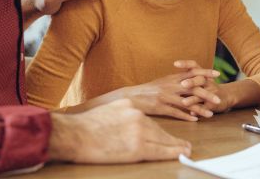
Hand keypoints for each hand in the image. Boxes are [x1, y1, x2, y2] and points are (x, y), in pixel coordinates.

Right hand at [49, 99, 190, 162]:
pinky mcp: (137, 147)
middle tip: (185, 145)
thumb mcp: (109, 111)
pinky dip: (172, 153)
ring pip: (163, 139)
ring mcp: (139, 131)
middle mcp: (138, 115)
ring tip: (185, 150)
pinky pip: (159, 150)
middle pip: (160, 129)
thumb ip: (123, 115)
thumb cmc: (85, 127)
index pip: (151, 119)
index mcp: (130, 106)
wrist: (74, 135)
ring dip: (176, 146)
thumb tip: (130, 124)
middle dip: (173, 139)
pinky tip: (180, 154)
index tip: (170, 134)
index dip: (162, 129)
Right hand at [123, 66, 220, 120]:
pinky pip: (176, 113)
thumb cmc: (149, 89)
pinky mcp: (161, 107)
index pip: (192, 72)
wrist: (132, 96)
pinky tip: (195, 120)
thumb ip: (177, 79)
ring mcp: (166, 96)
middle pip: (193, 88)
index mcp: (172, 77)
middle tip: (218, 99)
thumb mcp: (164, 81)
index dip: (205, 73)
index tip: (217, 74)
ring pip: (187, 103)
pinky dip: (186, 116)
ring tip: (210, 114)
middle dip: (207, 94)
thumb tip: (190, 77)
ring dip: (200, 109)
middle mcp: (171, 85)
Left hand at [175, 60, 233, 114]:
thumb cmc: (207, 87)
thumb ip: (187, 77)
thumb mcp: (200, 79)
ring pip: (203, 95)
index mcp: (202, 74)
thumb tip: (169, 76)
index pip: (194, 66)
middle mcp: (207, 81)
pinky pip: (206, 107)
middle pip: (200, 79)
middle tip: (182, 84)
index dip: (186, 64)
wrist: (227, 95)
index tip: (175, 63)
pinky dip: (199, 111)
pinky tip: (192, 115)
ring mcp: (212, 92)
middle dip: (192, 82)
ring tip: (184, 102)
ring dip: (193, 99)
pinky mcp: (214, 103)